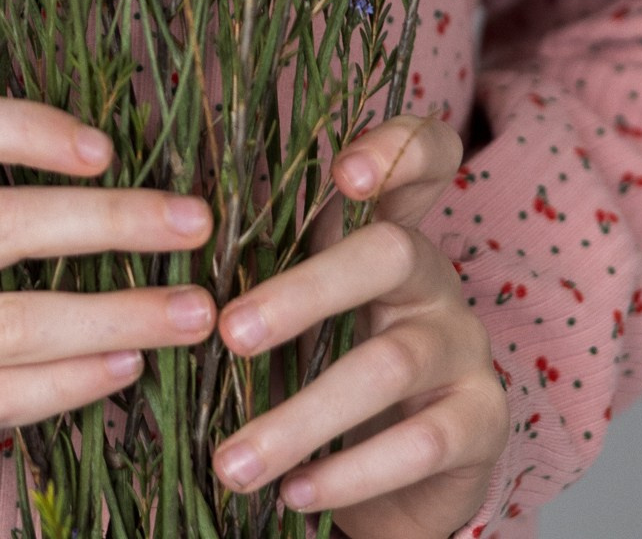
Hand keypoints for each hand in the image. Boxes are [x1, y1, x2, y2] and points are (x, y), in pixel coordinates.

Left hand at [211, 114, 507, 536]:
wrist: (395, 484)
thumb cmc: (323, 371)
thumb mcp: (293, 317)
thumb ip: (253, 276)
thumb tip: (160, 261)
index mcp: (387, 231)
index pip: (422, 157)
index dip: (395, 148)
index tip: (341, 171)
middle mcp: (435, 277)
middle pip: (387, 254)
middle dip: (302, 293)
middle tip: (229, 334)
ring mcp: (464, 346)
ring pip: (389, 363)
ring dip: (301, 417)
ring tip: (233, 462)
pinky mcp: (481, 420)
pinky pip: (420, 443)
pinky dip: (348, 473)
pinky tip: (295, 493)